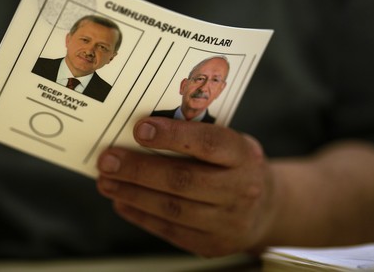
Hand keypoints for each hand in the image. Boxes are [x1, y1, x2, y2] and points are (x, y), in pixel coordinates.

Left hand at [96, 117, 276, 256]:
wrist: (267, 209)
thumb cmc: (235, 165)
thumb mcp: (230, 143)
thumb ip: (197, 136)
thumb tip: (142, 130)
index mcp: (245, 155)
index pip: (208, 143)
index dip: (173, 136)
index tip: (139, 128)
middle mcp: (241, 190)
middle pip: (183, 180)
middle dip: (139, 169)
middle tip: (108, 159)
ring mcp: (228, 222)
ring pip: (172, 209)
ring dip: (133, 194)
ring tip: (106, 181)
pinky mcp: (212, 245)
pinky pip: (170, 231)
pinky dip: (141, 215)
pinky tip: (121, 201)